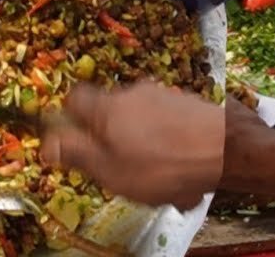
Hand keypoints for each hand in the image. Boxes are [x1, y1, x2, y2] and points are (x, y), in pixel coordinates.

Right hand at [41, 82, 223, 209]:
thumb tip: (47, 142)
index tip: (77, 141)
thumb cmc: (162, 166)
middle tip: (123, 171)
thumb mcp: (110, 170)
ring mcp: (163, 95)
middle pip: (110, 112)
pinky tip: (182, 172)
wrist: (227, 150)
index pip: (74, 98)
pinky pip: (168, 127)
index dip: (69, 118)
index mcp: (107, 107)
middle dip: (114, 141)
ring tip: (161, 180)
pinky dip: (170, 147)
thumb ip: (77, 154)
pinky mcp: (188, 103)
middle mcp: (133, 93)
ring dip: (146, 148)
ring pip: (142, 123)